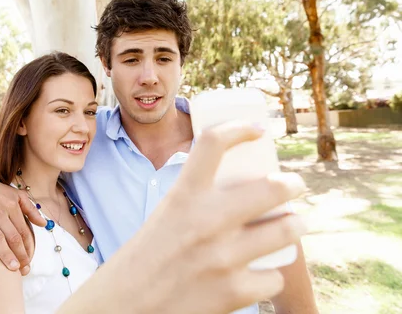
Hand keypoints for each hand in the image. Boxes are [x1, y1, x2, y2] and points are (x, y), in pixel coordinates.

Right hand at [0, 173, 46, 273]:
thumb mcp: (16, 195)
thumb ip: (31, 209)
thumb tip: (44, 224)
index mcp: (11, 206)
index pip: (23, 231)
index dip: (28, 248)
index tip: (30, 262)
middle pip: (12, 237)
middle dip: (20, 255)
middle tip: (24, 270)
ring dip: (5, 255)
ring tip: (12, 269)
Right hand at [59, 121, 307, 313]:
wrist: (126, 305)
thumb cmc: (147, 258)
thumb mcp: (167, 215)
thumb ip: (198, 201)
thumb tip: (241, 192)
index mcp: (183, 195)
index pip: (212, 143)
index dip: (240, 128)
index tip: (257, 128)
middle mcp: (207, 220)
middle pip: (273, 187)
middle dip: (293, 185)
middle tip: (294, 187)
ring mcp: (224, 257)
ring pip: (288, 230)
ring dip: (297, 225)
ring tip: (295, 225)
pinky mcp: (235, 291)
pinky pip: (274, 276)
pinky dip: (269, 275)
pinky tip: (259, 274)